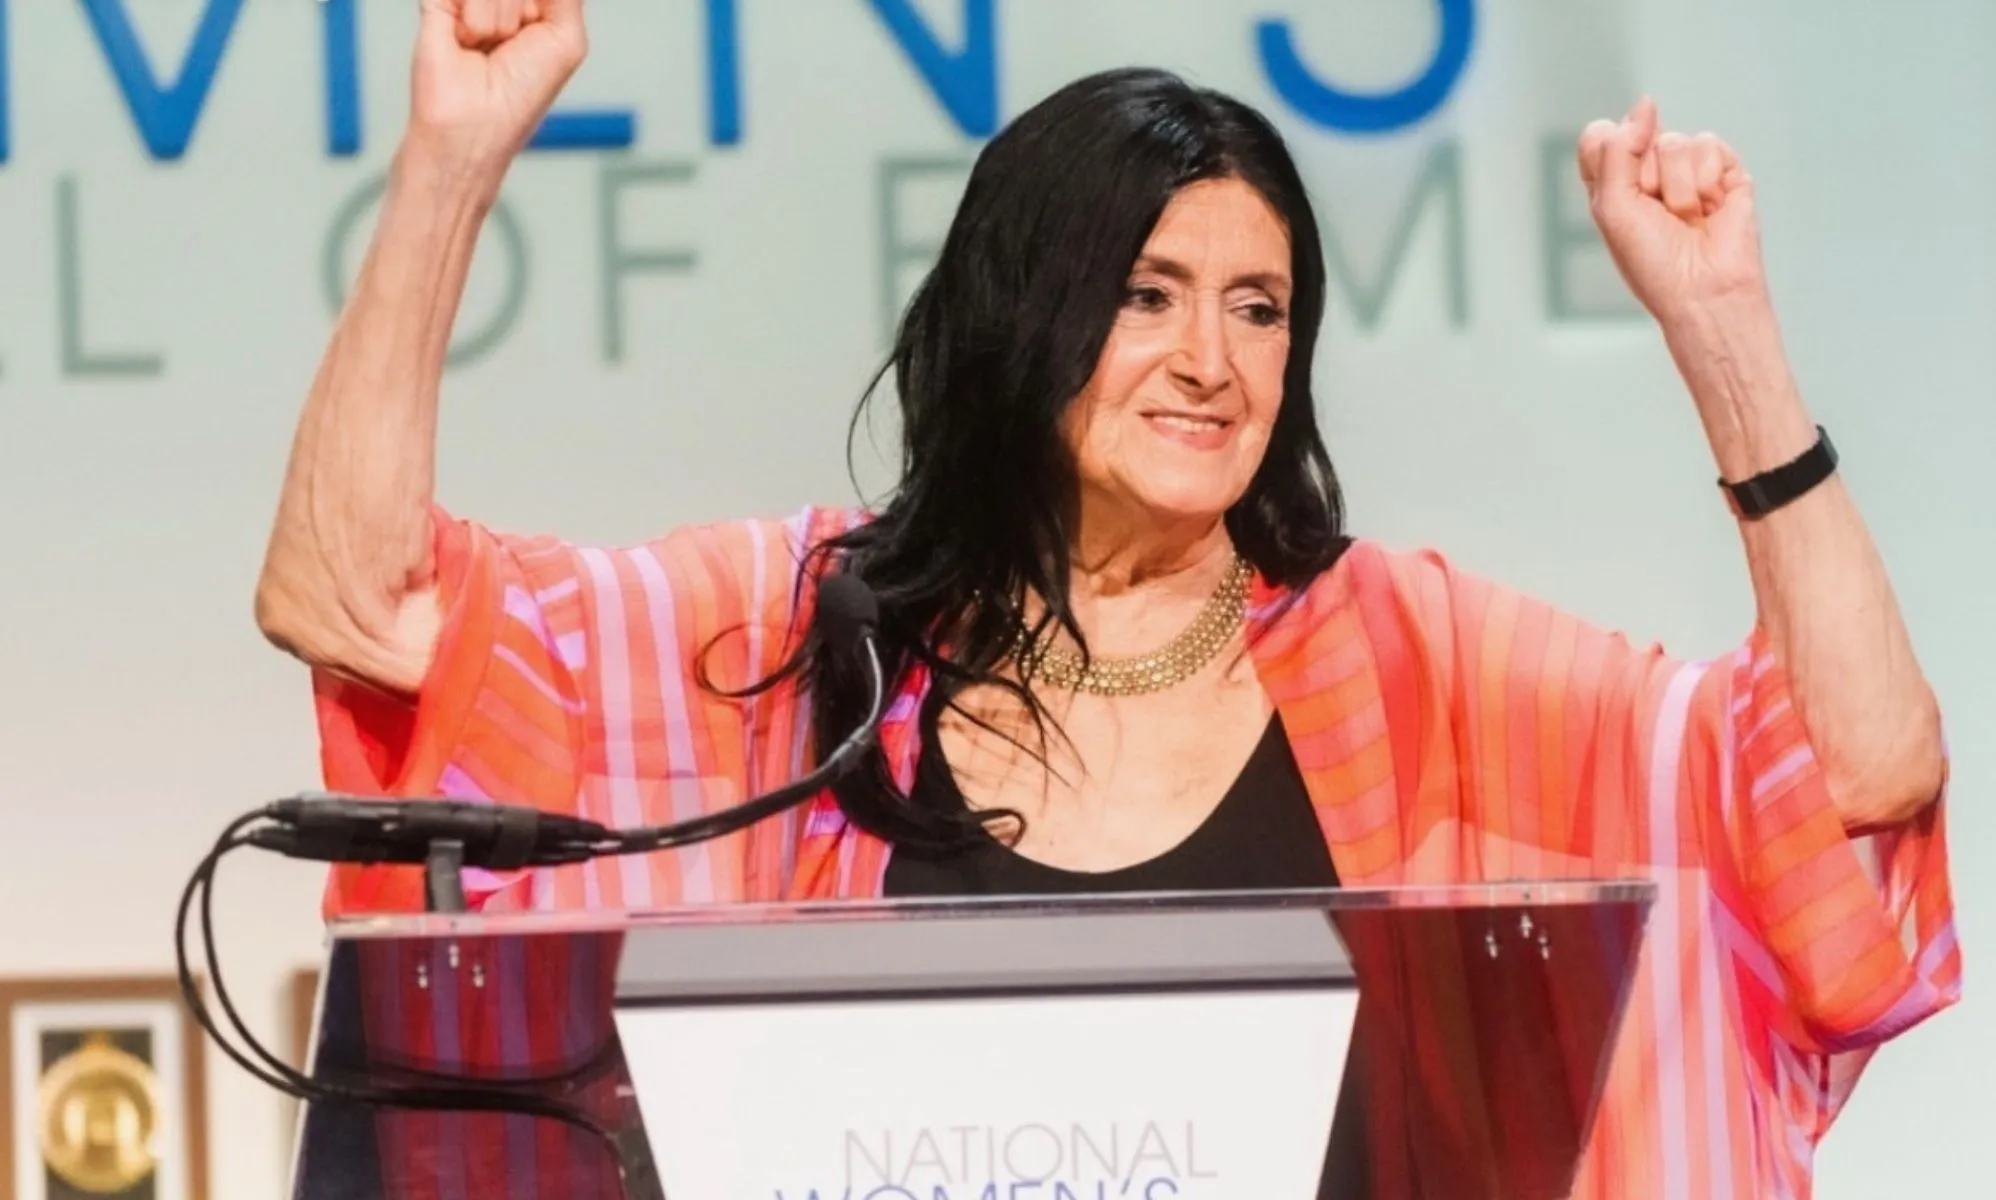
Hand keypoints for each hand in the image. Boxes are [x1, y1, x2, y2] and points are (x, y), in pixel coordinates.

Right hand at [406, 0, 587, 187]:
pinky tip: (466, 39)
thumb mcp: (565, 39)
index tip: (527, 33)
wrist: (472, 124)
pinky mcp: (437, 2)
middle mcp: (501, 1)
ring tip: (486, 47)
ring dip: (500, 20)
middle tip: (513, 43)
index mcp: (535, 8)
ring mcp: (467, 1)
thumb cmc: (521, 94)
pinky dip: (474, 17)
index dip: (535, 6)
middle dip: (522, 9)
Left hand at [1577, 99, 1767, 327]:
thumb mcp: (1612, 207)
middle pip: (1639, 135)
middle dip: (1647, 178)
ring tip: (1687, 219)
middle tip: (1659, 215)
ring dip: (1679, 188)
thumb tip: (1646, 104)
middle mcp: (1649, 172)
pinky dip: (1708, 182)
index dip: (1610, 151)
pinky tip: (1711, 210)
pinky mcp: (1725, 170)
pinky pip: (1710, 145)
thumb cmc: (1652, 261)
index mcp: (1614, 182)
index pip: (1600, 136)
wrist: (1704, 289)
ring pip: (1676, 142)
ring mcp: (1689, 169)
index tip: (1624, 188)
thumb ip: (1617, 150)